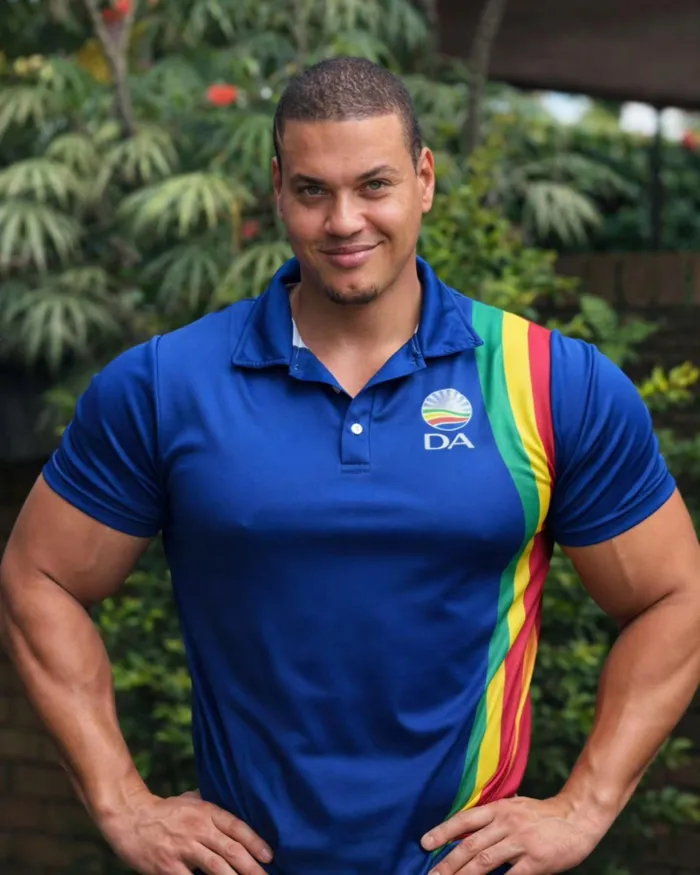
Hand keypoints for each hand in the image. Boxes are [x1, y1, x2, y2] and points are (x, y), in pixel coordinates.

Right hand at [98, 788, 273, 874]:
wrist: (129, 816)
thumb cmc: (164, 810)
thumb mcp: (190, 799)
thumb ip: (211, 807)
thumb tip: (234, 809)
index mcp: (206, 811)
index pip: (237, 826)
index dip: (255, 842)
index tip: (269, 856)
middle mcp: (198, 829)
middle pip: (232, 850)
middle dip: (252, 867)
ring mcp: (183, 848)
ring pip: (217, 868)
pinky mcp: (168, 867)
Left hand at [420, 795, 605, 874]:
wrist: (577, 817)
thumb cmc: (542, 814)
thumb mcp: (514, 807)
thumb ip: (492, 817)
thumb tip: (466, 828)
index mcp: (499, 809)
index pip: (465, 820)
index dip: (443, 831)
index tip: (425, 842)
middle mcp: (506, 823)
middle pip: (470, 845)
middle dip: (448, 862)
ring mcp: (520, 842)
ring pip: (484, 861)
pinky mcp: (535, 861)